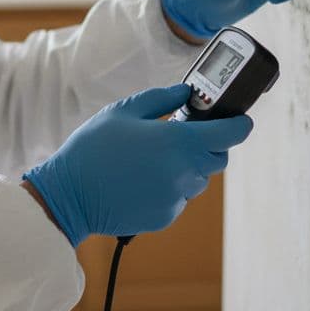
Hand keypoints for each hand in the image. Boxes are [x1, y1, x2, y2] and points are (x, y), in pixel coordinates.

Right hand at [22, 85, 252, 245]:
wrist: (69, 194)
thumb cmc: (93, 148)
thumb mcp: (123, 111)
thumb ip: (161, 99)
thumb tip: (187, 93)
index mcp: (178, 141)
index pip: (231, 134)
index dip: (240, 125)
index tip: (240, 120)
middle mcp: (184, 171)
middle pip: (219, 159)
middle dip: (209, 146)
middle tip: (184, 137)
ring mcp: (176, 197)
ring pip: (198, 179)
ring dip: (187, 167)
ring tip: (153, 160)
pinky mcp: (165, 217)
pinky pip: (179, 197)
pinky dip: (169, 187)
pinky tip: (142, 180)